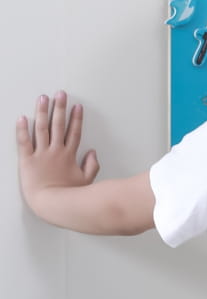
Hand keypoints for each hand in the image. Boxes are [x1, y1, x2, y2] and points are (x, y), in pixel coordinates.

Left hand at [17, 92, 99, 215]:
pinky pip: (24, 141)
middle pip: (59, 125)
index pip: (74, 132)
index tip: (77, 107)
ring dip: (42, 112)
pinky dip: (22, 129)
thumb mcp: (87, 180)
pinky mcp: (27, 160)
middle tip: (60, 94)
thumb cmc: (70, 196)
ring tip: (42, 98)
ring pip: (42, 128)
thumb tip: (93, 153)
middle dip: (60, 108)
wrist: (52, 204)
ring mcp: (41, 154)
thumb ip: (92, 165)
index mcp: (69, 155)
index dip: (76, 118)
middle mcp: (56, 151)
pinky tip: (22, 118)